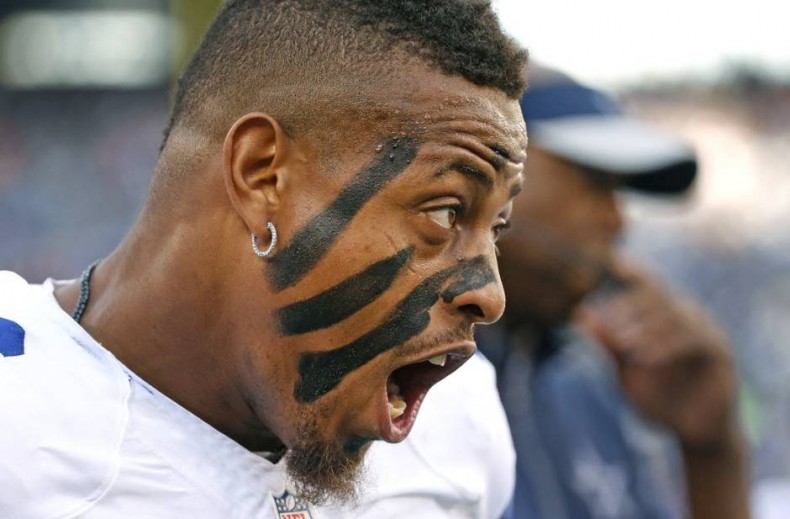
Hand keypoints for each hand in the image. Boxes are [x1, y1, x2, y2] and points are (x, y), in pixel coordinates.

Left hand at [575, 258, 738, 451]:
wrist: (690, 432)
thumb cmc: (657, 398)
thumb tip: (580, 313)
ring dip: (645, 329)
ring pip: (674, 317)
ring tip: (622, 345)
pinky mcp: (720, 352)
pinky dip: (665, 346)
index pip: (648, 286)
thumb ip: (607, 343)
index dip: (633, 271)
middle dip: (629, 308)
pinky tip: (644, 357)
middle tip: (606, 325)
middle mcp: (686, 315)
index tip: (612, 260)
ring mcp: (706, 330)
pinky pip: (692, 340)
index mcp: (663, 315)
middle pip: (657, 297)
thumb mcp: (625, 371)